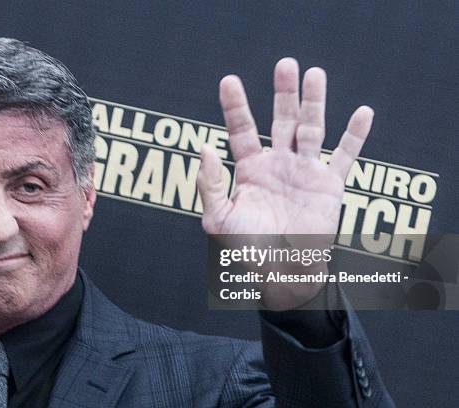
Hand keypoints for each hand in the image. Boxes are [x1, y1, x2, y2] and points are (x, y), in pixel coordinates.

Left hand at [197, 58, 373, 308]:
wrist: (281, 277)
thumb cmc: (245, 252)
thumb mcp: (218, 220)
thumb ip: (209, 185)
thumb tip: (204, 147)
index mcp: (250, 170)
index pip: (241, 130)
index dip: (235, 106)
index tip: (229, 80)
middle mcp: (278, 165)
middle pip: (281, 120)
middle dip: (283, 93)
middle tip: (285, 64)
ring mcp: (304, 173)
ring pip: (312, 129)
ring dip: (315, 103)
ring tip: (316, 74)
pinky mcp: (329, 186)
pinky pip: (345, 157)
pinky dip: (355, 136)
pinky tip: (362, 112)